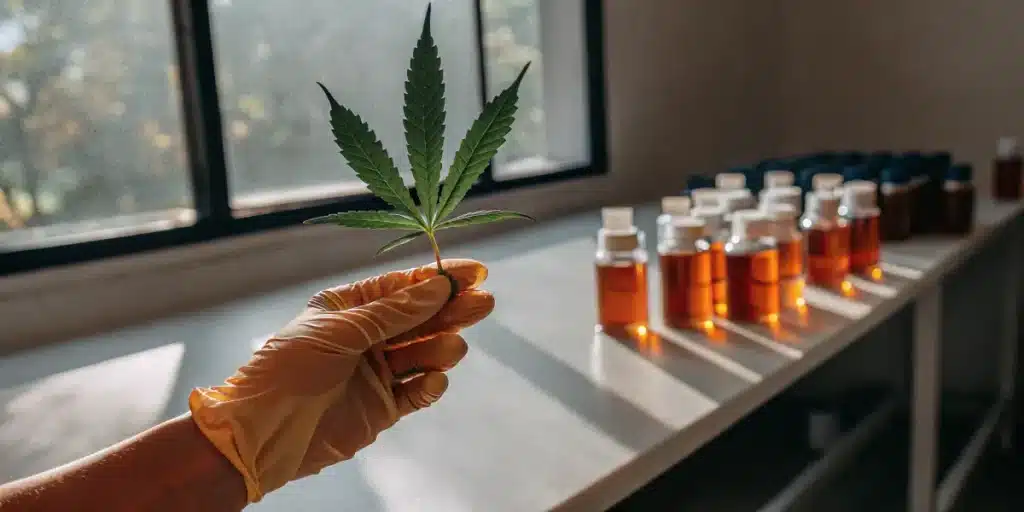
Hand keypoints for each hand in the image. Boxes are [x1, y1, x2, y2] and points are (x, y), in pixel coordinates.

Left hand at [189, 259, 492, 502]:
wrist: (261, 435)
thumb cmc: (286, 371)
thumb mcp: (339, 331)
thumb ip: (392, 313)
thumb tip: (438, 288)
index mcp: (348, 308)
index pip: (402, 287)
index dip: (439, 279)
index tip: (474, 273)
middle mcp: (365, 337)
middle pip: (420, 319)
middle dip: (452, 310)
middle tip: (484, 303)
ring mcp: (375, 373)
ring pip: (423, 354)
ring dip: (441, 348)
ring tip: (452, 348)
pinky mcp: (381, 408)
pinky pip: (416, 392)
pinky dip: (429, 385)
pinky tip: (434, 380)